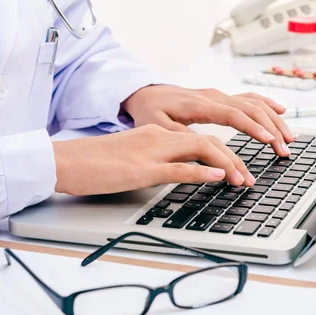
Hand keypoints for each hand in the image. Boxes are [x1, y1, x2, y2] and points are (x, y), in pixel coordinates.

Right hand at [52, 124, 254, 195]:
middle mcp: (158, 138)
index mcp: (155, 134)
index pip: (200, 138)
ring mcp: (151, 151)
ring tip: (242, 181)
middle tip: (250, 178)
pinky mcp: (142, 168)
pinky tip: (219, 177)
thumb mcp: (131, 157)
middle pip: (209, 141)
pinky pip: (179, 167)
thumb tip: (179, 173)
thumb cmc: (94, 163)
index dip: (226, 153)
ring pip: (202, 148)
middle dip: (237, 159)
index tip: (239, 169)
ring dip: (229, 165)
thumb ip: (156, 161)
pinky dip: (203, 171)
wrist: (65, 161)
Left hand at [121, 85, 295, 156]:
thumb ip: (180, 135)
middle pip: (250, 109)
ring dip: (274, 119)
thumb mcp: (157, 126)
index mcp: (198, 105)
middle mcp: (213, 97)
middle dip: (271, 129)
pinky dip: (266, 104)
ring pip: (253, 103)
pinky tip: (280, 112)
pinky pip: (249, 98)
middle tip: (284, 149)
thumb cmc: (150, 111)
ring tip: (289, 138)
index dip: (253, 127)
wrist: (145, 92)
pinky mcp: (220, 97)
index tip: (269, 140)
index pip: (233, 114)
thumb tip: (203, 147)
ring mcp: (218, 95)